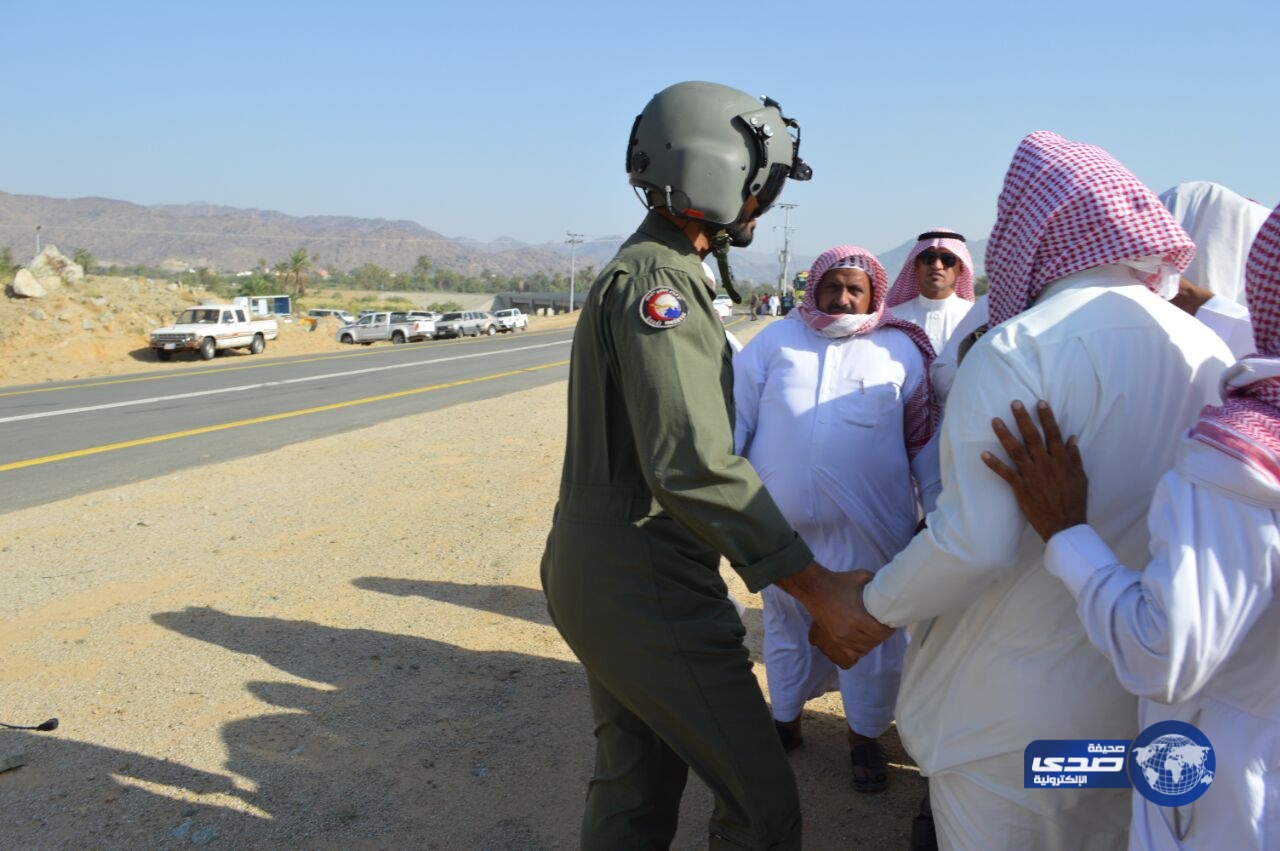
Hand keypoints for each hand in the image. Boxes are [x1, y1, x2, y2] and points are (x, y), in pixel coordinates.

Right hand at [776, 563, 891, 667]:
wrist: (814, 588)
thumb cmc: (838, 582)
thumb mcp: (861, 576)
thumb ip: (876, 582)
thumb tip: (889, 586)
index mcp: (857, 618)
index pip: (880, 634)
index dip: (889, 631)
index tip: (890, 625)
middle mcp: (848, 632)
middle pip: (873, 643)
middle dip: (880, 637)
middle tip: (881, 628)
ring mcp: (839, 638)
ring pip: (862, 650)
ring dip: (869, 643)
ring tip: (871, 634)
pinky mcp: (833, 640)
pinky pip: (850, 655)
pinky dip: (858, 651)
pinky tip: (860, 642)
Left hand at [981, 400, 1088, 541]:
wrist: (1065, 525)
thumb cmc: (1075, 501)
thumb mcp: (1081, 477)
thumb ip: (1074, 456)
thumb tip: (1072, 437)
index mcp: (1061, 460)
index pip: (1053, 434)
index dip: (1046, 417)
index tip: (1039, 402)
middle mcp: (1045, 464)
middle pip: (1032, 437)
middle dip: (1023, 419)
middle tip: (1014, 403)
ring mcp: (1032, 475)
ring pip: (1016, 451)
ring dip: (1004, 435)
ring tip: (995, 421)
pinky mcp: (1021, 488)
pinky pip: (1005, 474)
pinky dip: (994, 464)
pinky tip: (983, 454)